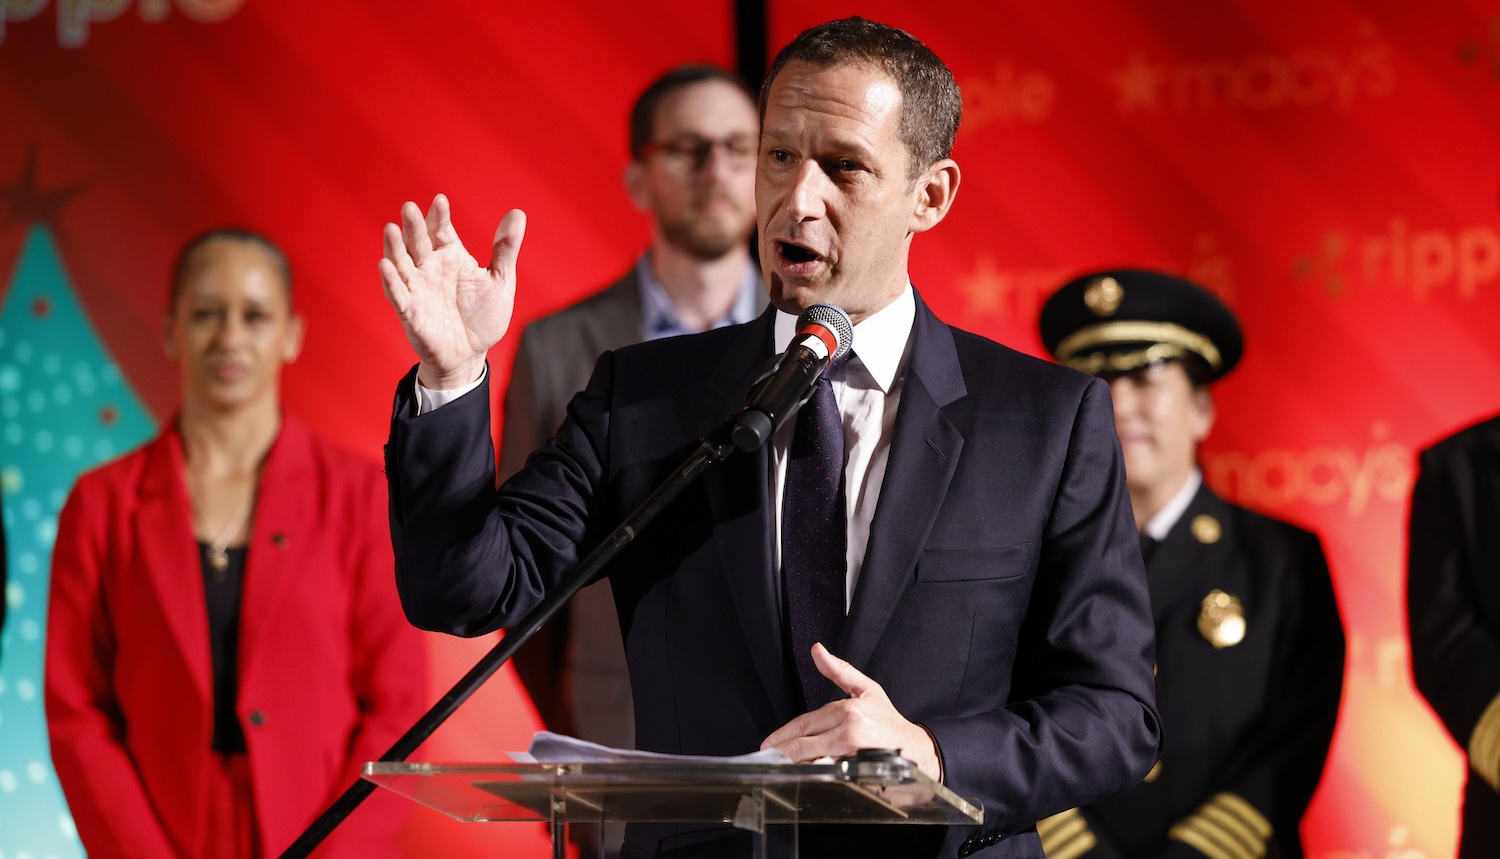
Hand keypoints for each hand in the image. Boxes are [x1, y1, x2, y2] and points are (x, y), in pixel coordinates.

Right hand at [378, 194, 525, 389]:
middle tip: (410, 207)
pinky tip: (385, 265)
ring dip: (394, 247)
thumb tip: (518, 213)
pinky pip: (397, 295)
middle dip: (414, 226)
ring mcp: (417, 289)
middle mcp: (430, 268)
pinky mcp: (410, 312)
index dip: (439, 216)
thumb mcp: (500, 280)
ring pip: (401, 263)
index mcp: (451, 256)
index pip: (441, 230)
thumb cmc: (483, 316)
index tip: (440, 200)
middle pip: (418, 242)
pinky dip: (390, 281)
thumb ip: (505, 249)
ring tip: (391, 228)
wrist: (471, 353)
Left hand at [760, 643, 942, 781]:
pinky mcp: (859, 775)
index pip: (804, 724)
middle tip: (768, 759)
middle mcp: (849, 732)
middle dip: (782, 753)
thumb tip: (818, 651)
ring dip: (795, 767)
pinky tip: (805, 780)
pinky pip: (828, 778)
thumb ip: (839, 671)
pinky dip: (815, 779)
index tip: (768, 744)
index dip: (782, 735)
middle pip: (802, 746)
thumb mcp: (867, 689)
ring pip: (812, 763)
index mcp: (848, 711)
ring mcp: (853, 756)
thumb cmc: (890, 722)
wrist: (918, 751)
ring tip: (782, 769)